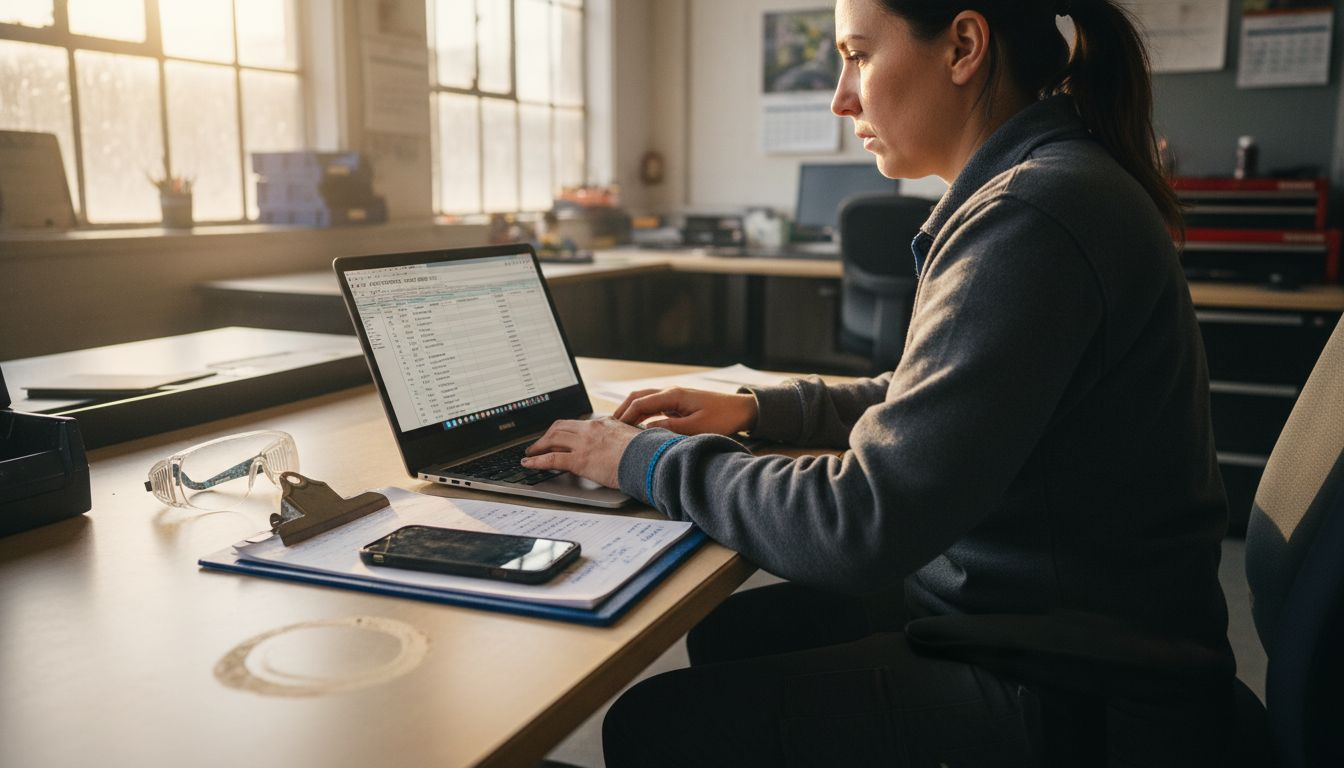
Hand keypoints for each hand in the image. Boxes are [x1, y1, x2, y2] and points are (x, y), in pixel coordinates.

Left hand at [520, 417, 641, 488]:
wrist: (649, 459)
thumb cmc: (647, 452)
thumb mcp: (635, 439)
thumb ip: (626, 439)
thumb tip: (629, 445)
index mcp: (604, 423)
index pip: (578, 423)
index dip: (564, 429)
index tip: (559, 435)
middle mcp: (591, 429)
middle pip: (560, 427)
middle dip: (546, 435)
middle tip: (539, 443)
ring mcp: (584, 444)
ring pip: (552, 439)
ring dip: (538, 446)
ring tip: (530, 453)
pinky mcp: (580, 460)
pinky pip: (551, 459)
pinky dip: (537, 461)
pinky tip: (529, 463)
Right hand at [613, 387, 757, 435]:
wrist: (742, 409)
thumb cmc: (723, 417)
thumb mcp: (697, 427)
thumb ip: (670, 428)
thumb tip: (646, 430)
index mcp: (674, 395)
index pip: (641, 403)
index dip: (625, 415)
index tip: (613, 429)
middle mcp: (671, 392)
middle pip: (638, 397)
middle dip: (622, 410)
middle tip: (609, 426)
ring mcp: (674, 397)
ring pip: (645, 400)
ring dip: (631, 411)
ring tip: (619, 426)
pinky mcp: (678, 403)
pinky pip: (654, 406)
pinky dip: (642, 413)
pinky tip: (637, 426)